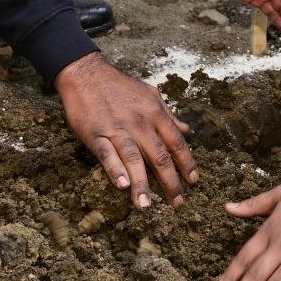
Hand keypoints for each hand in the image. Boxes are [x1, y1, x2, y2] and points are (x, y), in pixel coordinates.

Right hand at [56, 52, 197, 208]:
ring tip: (146, 206)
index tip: (193, 181)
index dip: (187, 163)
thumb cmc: (120, 86)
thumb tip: (186, 130)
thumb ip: (168, 114)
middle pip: (159, 156)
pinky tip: (122, 185)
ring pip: (134, 159)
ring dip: (141, 184)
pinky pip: (107, 154)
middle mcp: (140, 123)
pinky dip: (115, 169)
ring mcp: (117, 129)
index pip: (176, 143)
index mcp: (155, 113)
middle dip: (170, 182)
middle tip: (178, 203)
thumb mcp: (150, 95)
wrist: (87, 74)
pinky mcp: (96, 134)